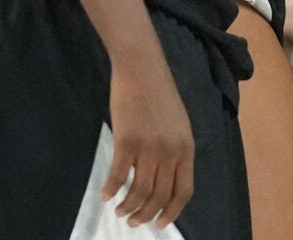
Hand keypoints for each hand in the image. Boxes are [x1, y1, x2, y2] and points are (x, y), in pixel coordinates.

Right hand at [103, 56, 193, 227]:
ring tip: (120, 211)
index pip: (184, 190)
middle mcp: (171, 151)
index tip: (160, 223)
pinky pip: (118, 174)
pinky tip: (105, 195)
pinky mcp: (127, 140)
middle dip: (146, 214)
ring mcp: (149, 147)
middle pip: (160, 195)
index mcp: (187, 148)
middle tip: (133, 221)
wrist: (143, 69)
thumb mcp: (178, 125)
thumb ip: (174, 151)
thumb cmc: (159, 95)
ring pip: (139, 191)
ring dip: (128, 206)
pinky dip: (111, 189)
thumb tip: (164, 179)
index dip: (172, 211)